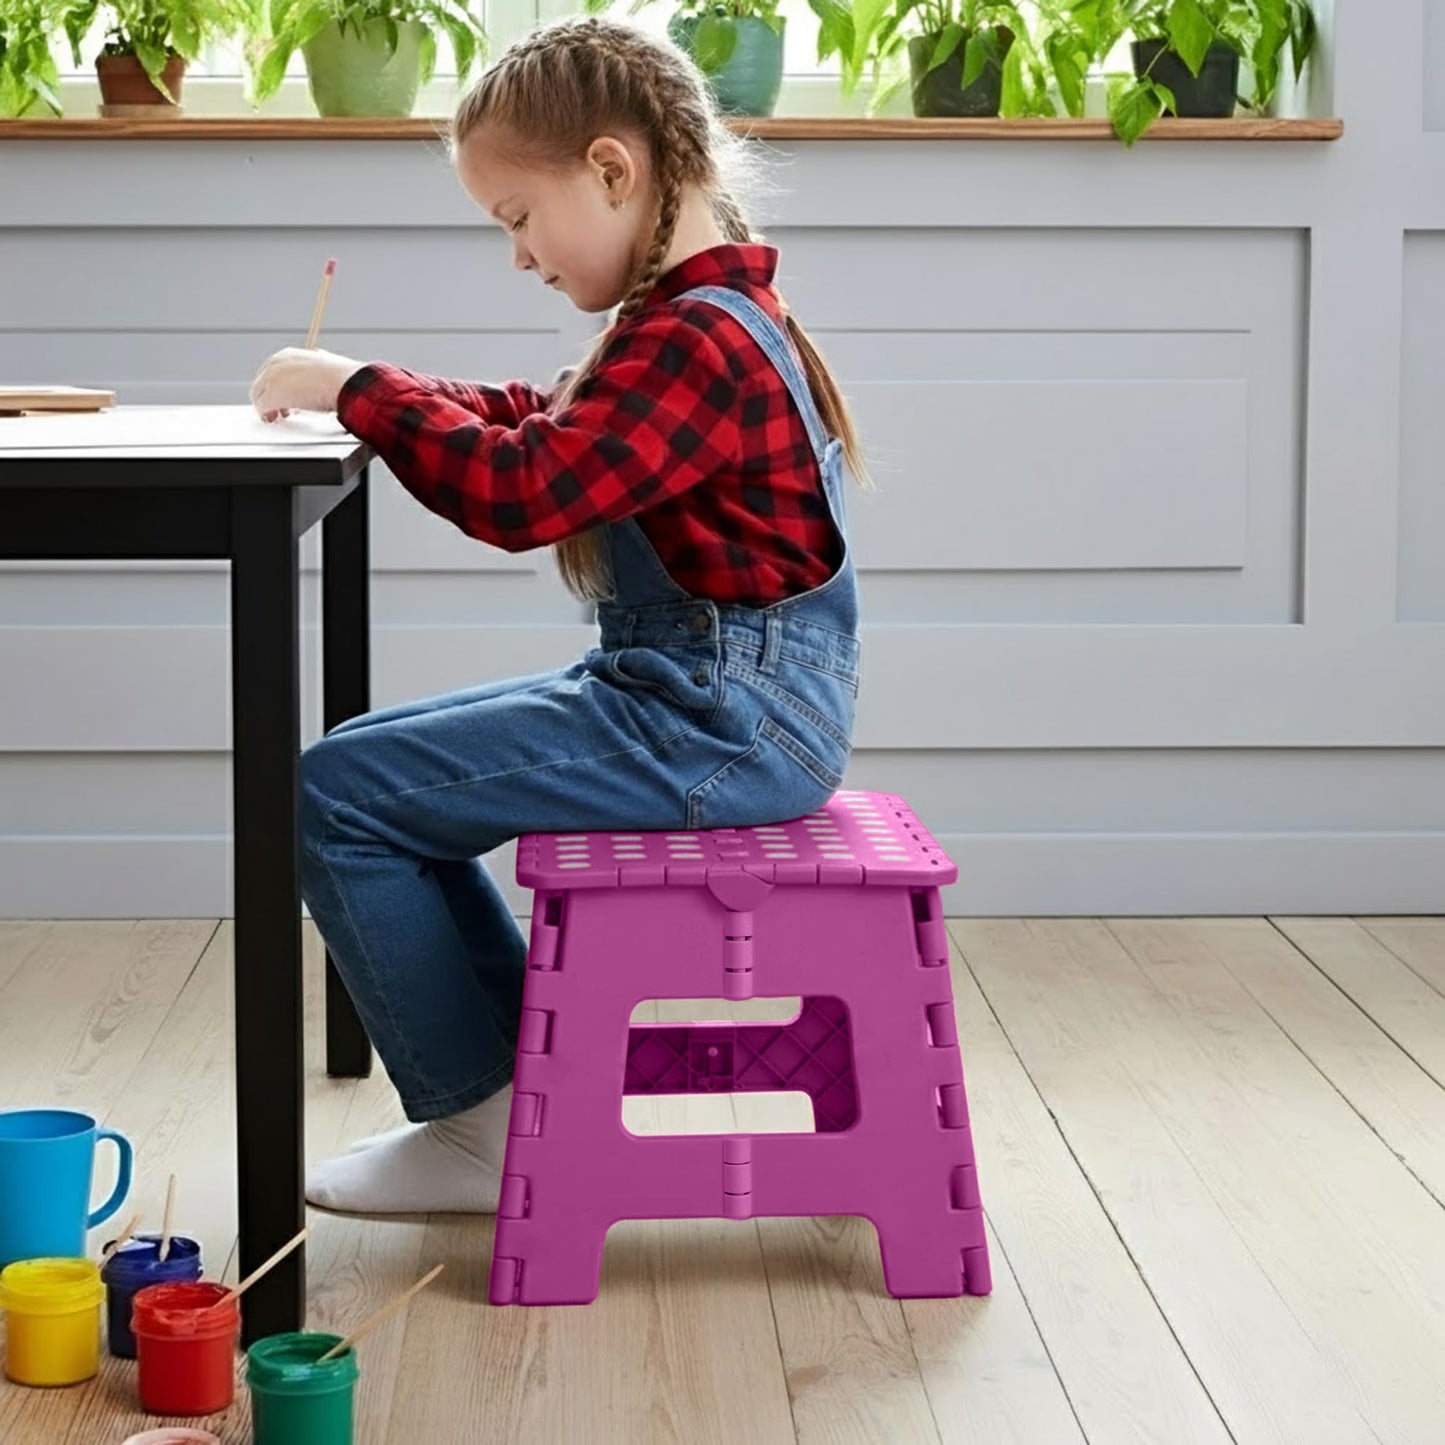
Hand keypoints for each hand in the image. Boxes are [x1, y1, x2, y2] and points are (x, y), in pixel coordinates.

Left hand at [250, 347, 365, 421]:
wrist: (346, 384)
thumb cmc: (343, 377)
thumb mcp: (327, 365)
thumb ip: (316, 366)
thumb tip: (319, 364)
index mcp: (288, 355)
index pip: (272, 371)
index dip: (276, 386)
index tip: (283, 397)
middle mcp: (276, 363)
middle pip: (262, 383)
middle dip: (270, 397)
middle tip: (280, 410)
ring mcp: (272, 379)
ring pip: (259, 395)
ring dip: (267, 406)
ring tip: (279, 415)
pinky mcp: (272, 396)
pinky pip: (262, 408)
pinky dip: (267, 415)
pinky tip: (274, 419)